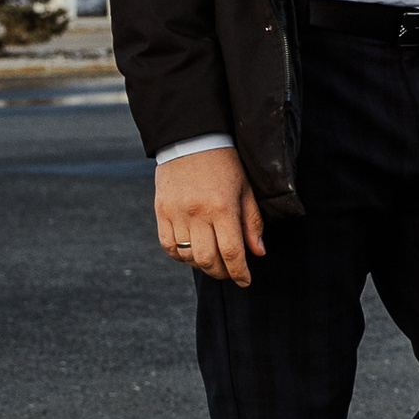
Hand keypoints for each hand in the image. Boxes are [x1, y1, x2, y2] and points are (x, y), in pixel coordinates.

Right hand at [154, 146, 265, 285]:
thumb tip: (257, 253)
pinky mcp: (161, 211)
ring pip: (188, 256)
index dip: (240, 272)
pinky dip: (181, 256)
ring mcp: (176, 213)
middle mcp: (197, 213)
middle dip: (222, 272)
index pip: (232, 252)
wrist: (192, 138)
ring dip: (202, 265)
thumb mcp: (245, 188)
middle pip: (208, 260)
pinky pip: (168, 246)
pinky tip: (192, 252)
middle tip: (230, 272)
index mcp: (222, 206)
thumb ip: (252, 221)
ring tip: (213, 260)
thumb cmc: (225, 162)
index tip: (245, 280)